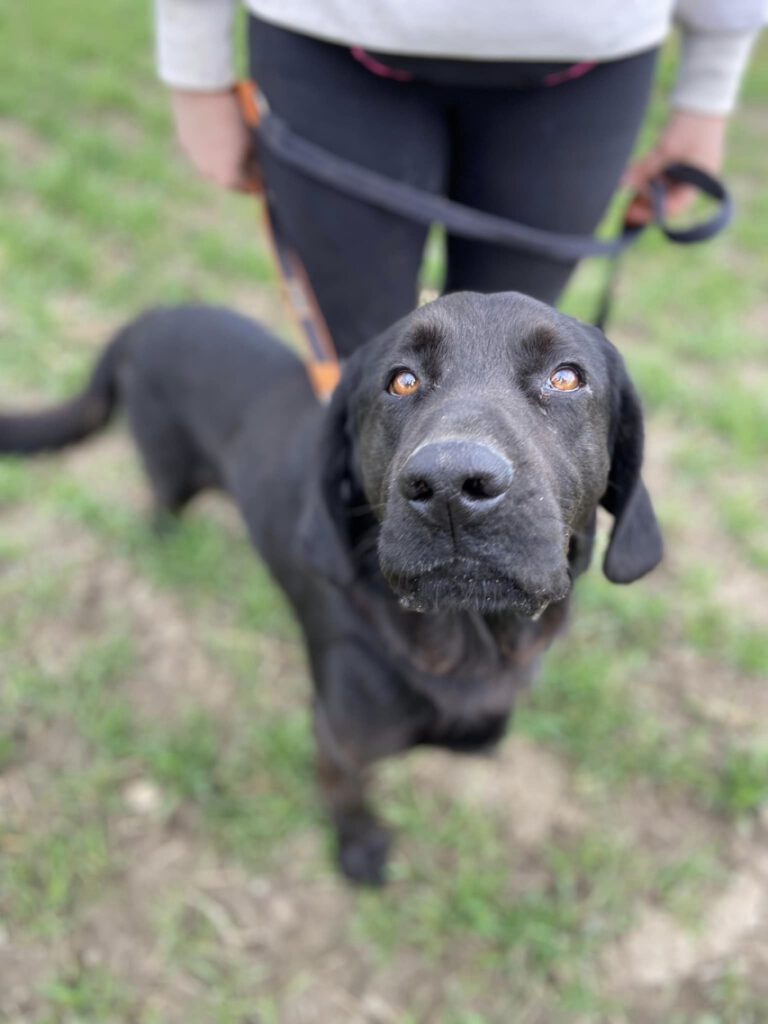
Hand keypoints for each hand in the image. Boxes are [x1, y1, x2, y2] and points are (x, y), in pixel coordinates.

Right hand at [170, 88, 256, 191]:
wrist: (200, 87)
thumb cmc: (234, 112)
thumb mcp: (253, 138)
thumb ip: (257, 161)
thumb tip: (262, 170)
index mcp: (228, 176)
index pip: (248, 188)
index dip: (260, 184)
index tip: (267, 180)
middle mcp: (209, 173)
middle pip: (229, 179)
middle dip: (242, 174)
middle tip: (254, 164)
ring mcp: (195, 157)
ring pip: (213, 165)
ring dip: (225, 160)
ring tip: (235, 146)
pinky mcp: (185, 142)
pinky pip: (202, 151)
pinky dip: (212, 148)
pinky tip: (219, 133)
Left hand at [623, 110, 726, 225]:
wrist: (703, 98)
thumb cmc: (690, 125)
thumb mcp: (665, 150)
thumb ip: (645, 169)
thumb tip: (622, 185)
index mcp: (698, 184)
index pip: (672, 208)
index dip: (650, 213)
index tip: (630, 214)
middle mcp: (694, 182)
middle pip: (666, 201)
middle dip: (644, 203)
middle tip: (624, 206)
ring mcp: (686, 172)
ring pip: (661, 189)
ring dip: (643, 191)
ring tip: (626, 192)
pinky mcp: (679, 162)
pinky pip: (661, 176)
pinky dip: (647, 178)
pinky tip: (632, 179)